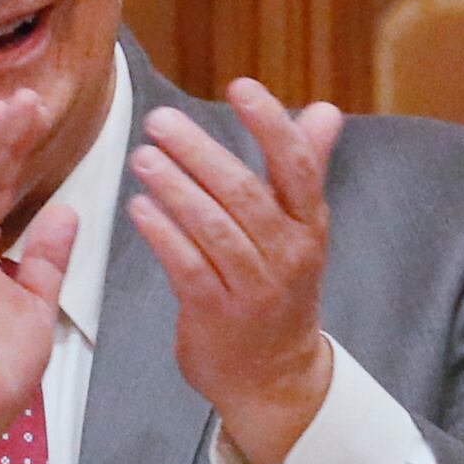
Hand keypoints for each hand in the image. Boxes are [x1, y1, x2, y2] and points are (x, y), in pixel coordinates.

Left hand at [126, 81, 343, 463]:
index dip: (270, 124)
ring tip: (142, 158)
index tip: (240, 87)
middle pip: (244, 194)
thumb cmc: (280, 290)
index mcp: (308, 225)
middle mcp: (287, 253)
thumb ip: (305, 169)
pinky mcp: (216, 315)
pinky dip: (163, 235)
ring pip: (213, 229)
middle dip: (200, 152)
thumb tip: (324, 110)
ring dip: (174, 189)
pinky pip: (187, 267)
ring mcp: (253, 287)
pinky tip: (138, 208)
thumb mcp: (302, 231)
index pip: (296, 167)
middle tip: (159, 121)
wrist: (275, 376)